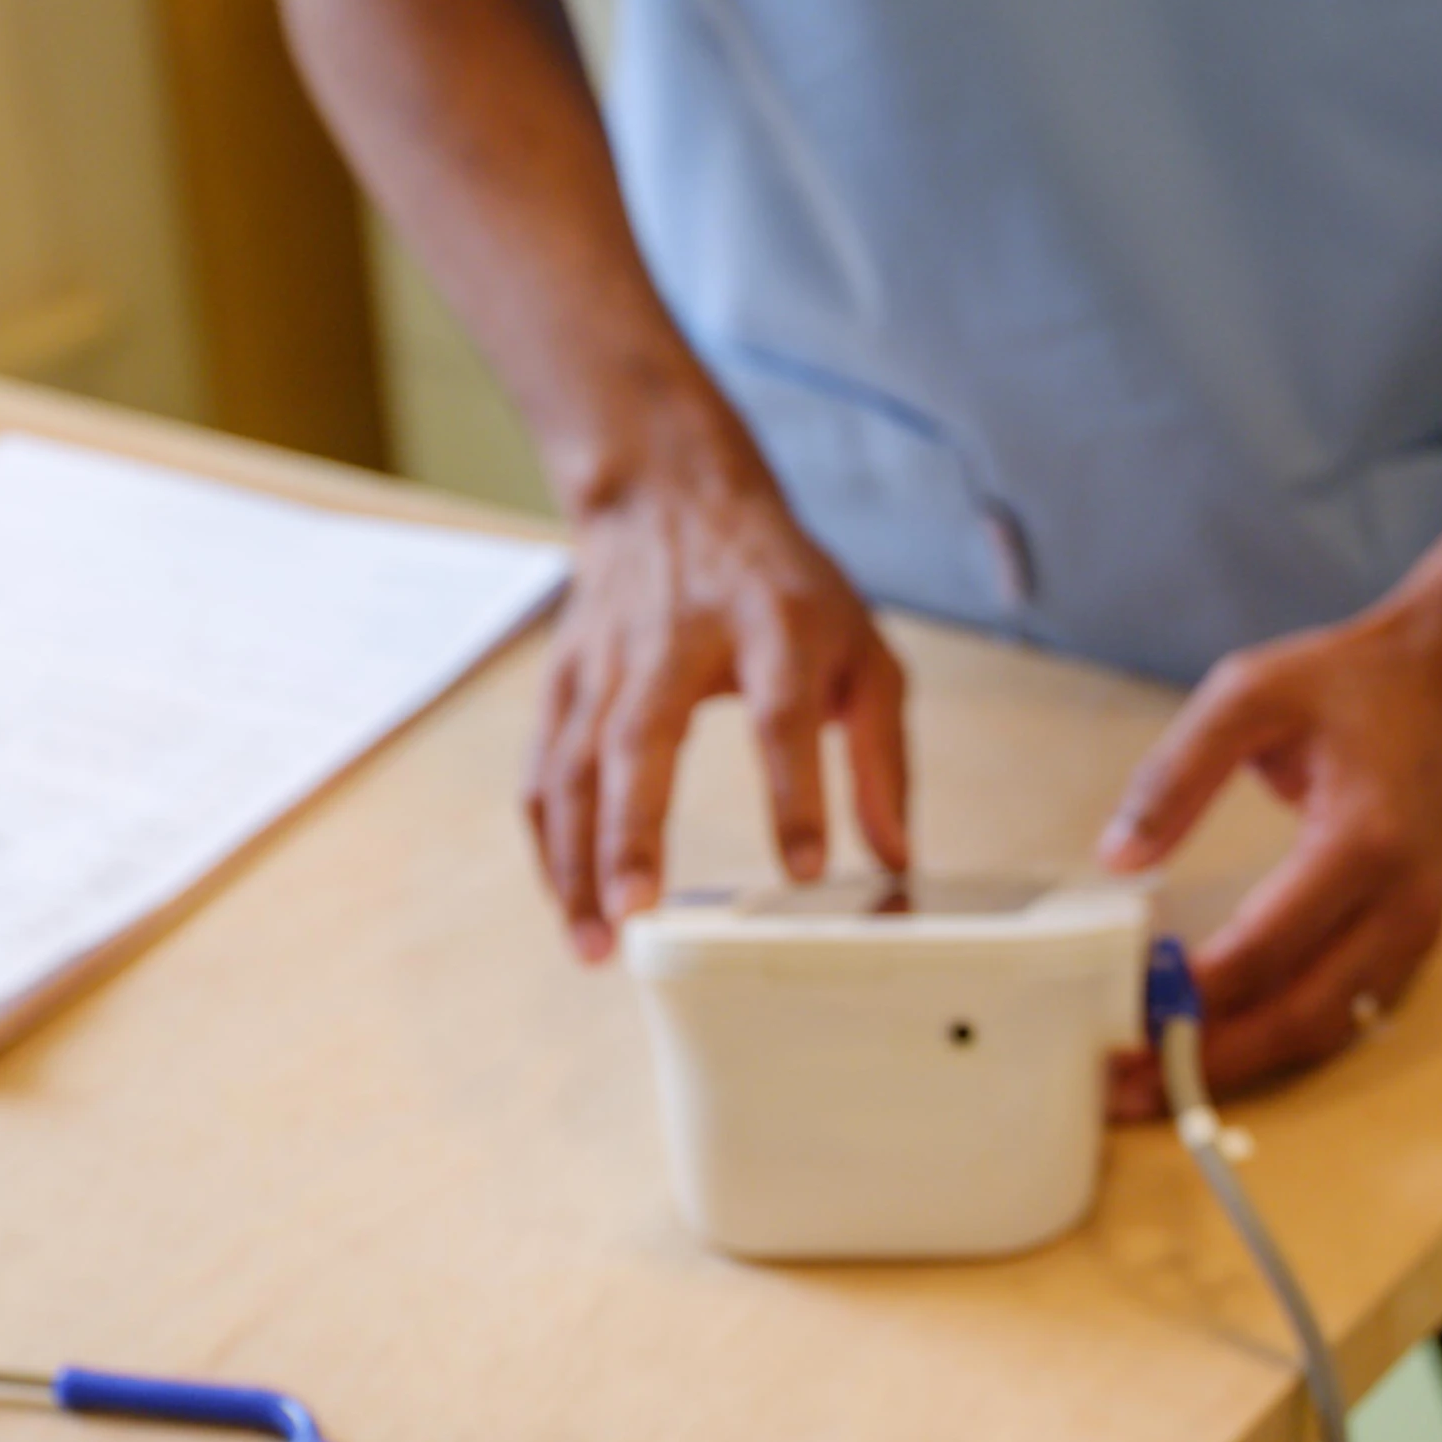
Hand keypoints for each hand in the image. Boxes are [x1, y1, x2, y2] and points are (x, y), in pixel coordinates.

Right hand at [530, 439, 911, 958]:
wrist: (672, 495)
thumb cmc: (782, 588)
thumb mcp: (861, 647)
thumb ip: (882, 752)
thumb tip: (898, 858)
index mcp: (772, 622)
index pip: (783, 712)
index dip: (796, 793)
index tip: (806, 871)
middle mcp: (675, 639)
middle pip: (642, 738)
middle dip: (633, 831)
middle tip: (637, 915)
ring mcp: (604, 660)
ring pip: (574, 766)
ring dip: (576, 860)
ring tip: (595, 946)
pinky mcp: (560, 680)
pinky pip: (543, 772)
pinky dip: (549, 844)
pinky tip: (569, 906)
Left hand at [1093, 594, 1441, 1109]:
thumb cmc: (1357, 680)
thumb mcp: (1251, 692)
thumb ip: (1176, 773)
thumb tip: (1117, 858)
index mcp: (1363, 839)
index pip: (1267, 947)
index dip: (1190, 992)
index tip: (1120, 1011)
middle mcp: (1403, 900)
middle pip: (1300, 1016)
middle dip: (1206, 1059)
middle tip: (1123, 1084)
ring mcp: (1419, 926)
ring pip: (1326, 1029)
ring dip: (1240, 1063)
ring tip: (1156, 1078)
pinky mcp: (1417, 936)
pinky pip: (1346, 1010)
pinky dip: (1279, 1036)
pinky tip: (1218, 1042)